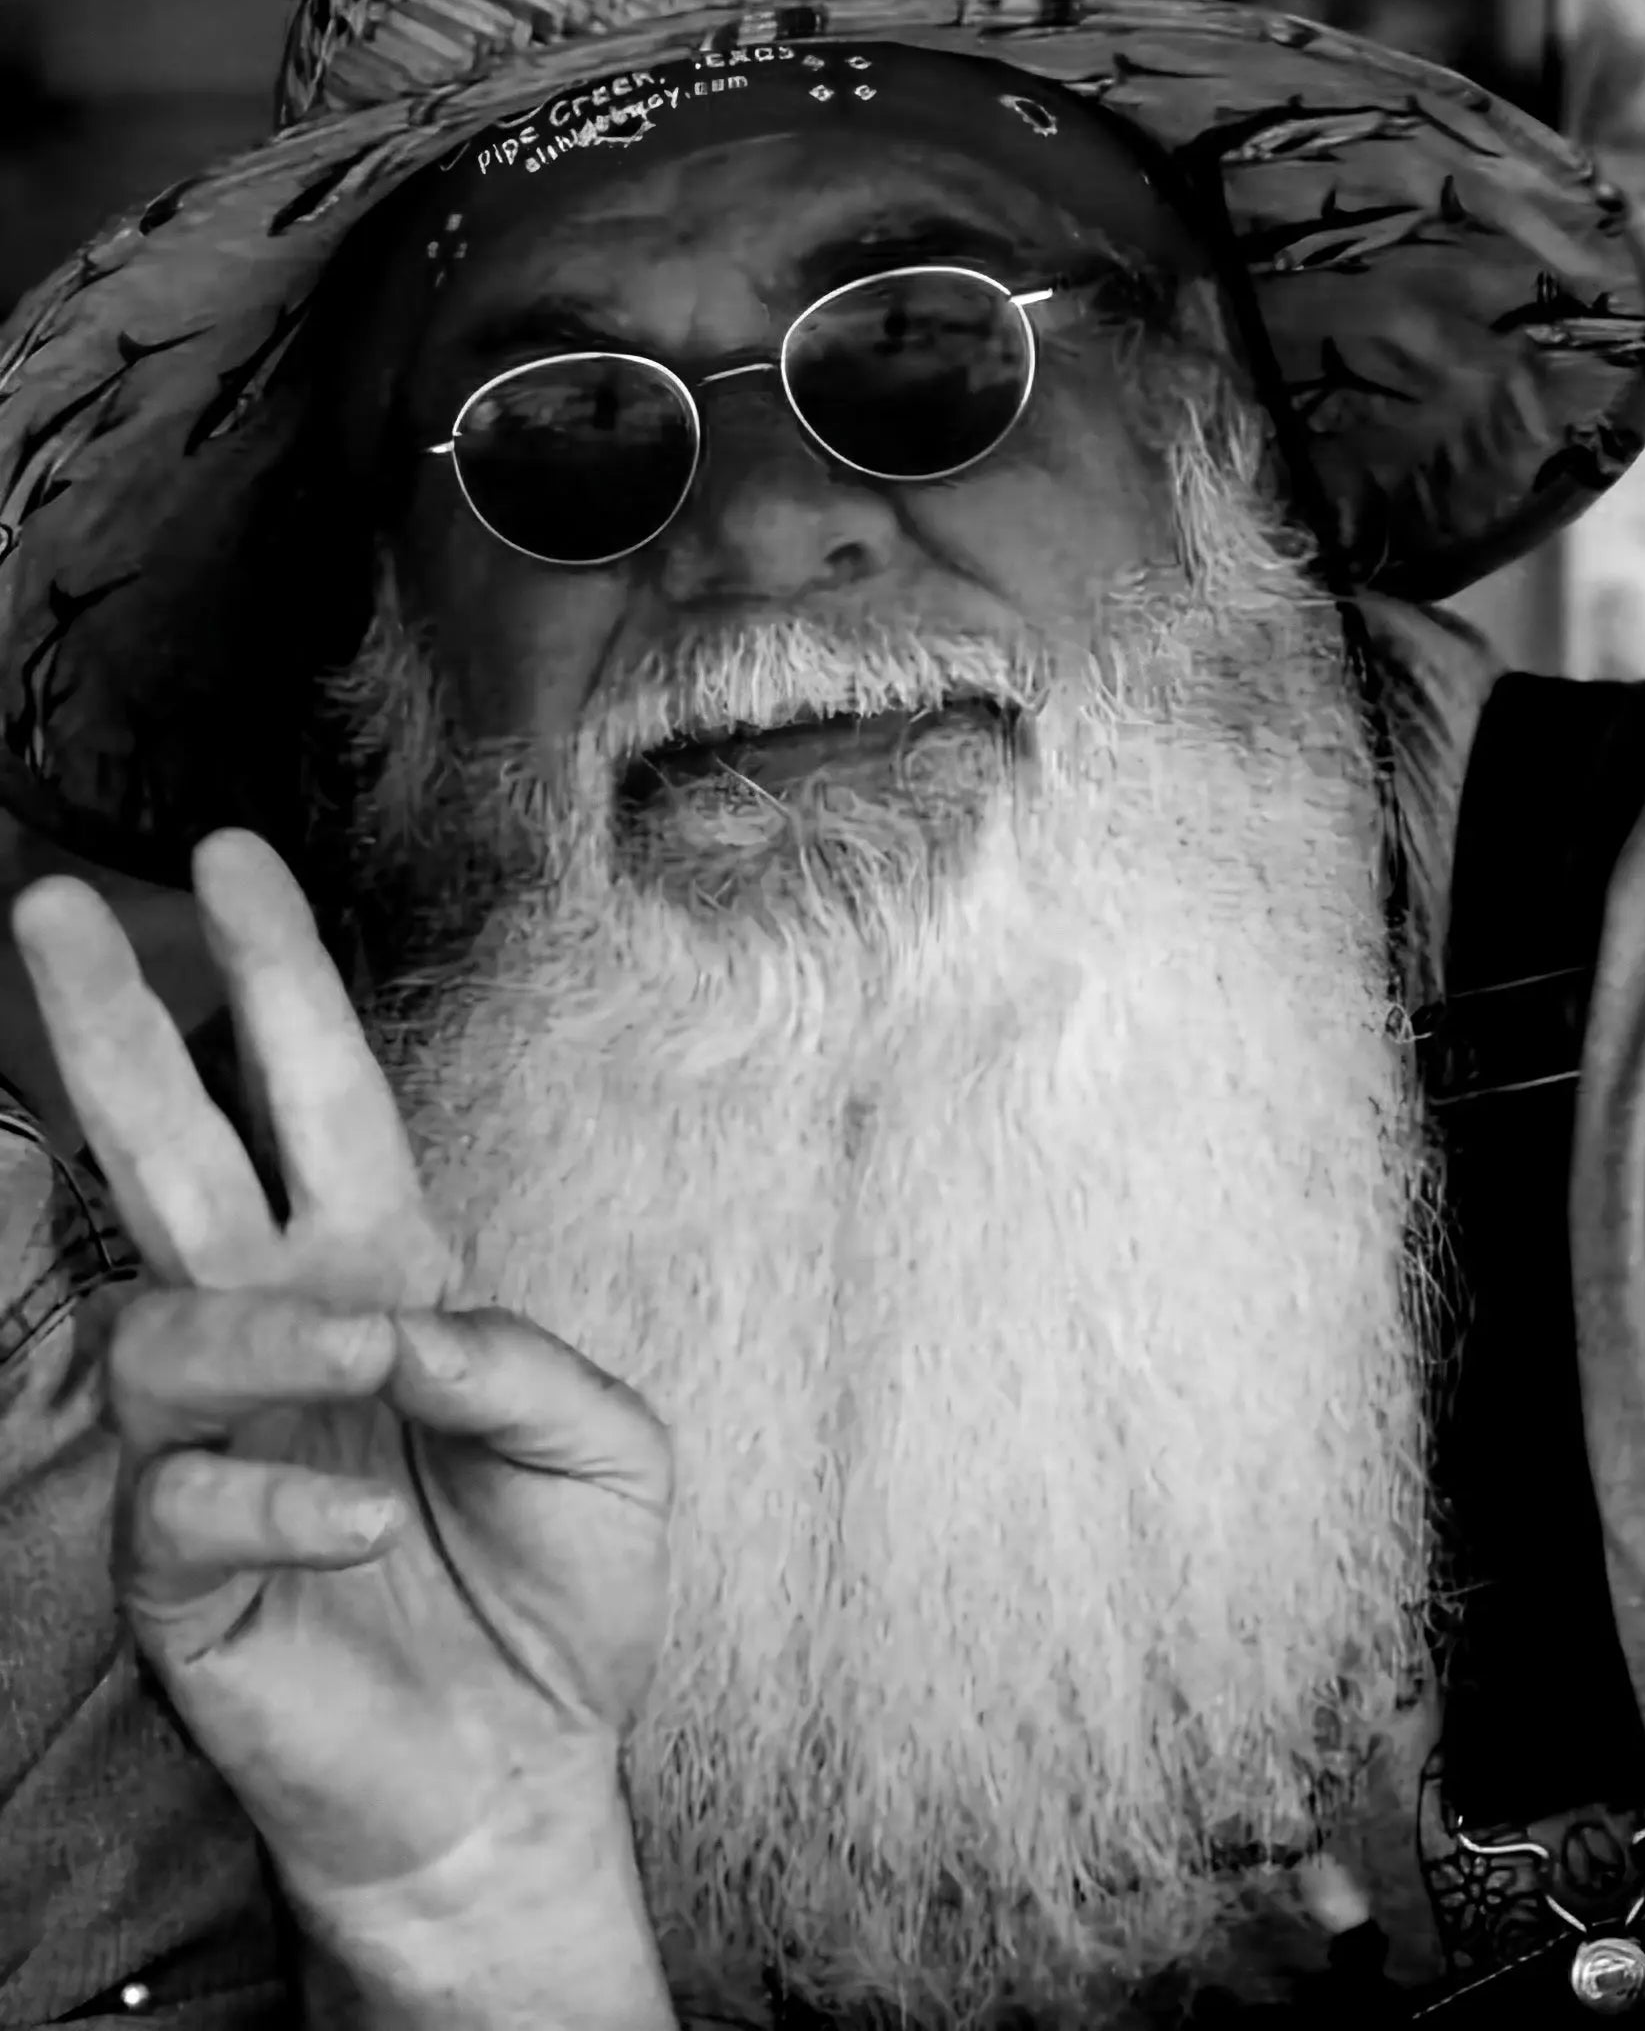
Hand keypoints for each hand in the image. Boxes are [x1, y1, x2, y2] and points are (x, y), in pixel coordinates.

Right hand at [11, 830, 673, 1919]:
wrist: (520, 1768)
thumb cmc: (561, 1591)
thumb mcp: (606, 1445)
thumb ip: (518, 1357)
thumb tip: (396, 1321)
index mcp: (384, 1274)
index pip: (316, 1100)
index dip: (278, 980)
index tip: (233, 859)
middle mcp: (284, 1336)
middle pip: (172, 1156)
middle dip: (119, 1030)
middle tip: (56, 909)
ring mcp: (221, 1444)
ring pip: (160, 1328)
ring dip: (264, 1325)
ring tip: (365, 1354)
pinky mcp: (182, 1567)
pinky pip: (182, 1495)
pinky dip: (283, 1494)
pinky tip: (370, 1521)